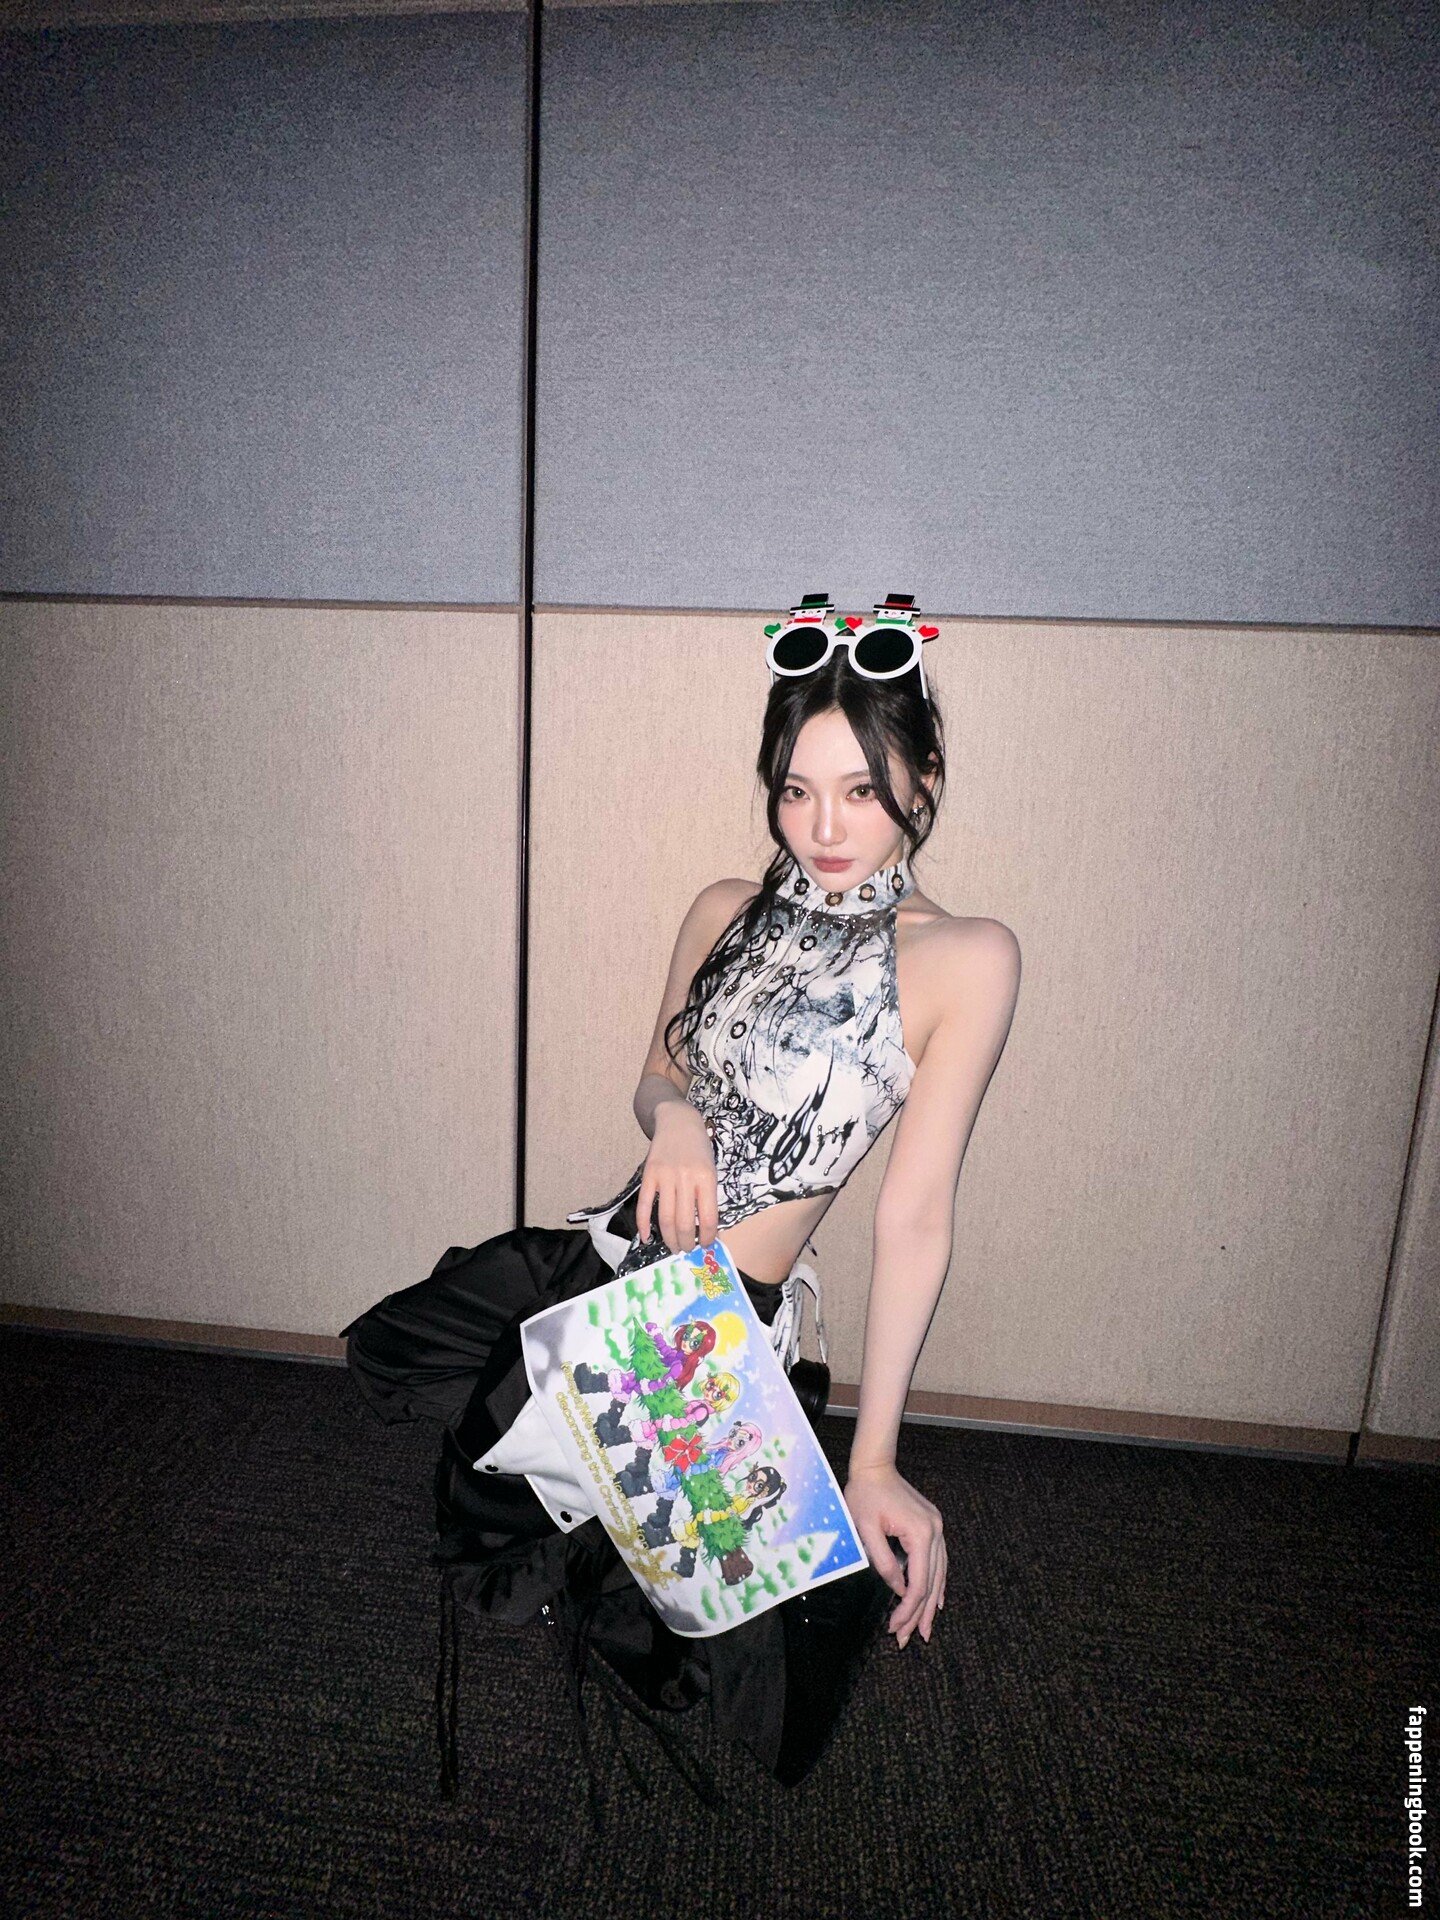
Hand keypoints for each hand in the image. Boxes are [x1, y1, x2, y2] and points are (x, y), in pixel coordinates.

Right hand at [635, 1104, 717, 1254]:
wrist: (678, 1121)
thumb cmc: (699, 1147)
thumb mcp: (711, 1168)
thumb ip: (707, 1194)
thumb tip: (705, 1227)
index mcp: (706, 1178)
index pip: (708, 1217)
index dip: (707, 1237)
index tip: (706, 1245)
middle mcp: (685, 1178)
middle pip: (684, 1222)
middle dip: (686, 1242)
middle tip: (687, 1250)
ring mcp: (665, 1177)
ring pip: (665, 1218)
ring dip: (669, 1238)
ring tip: (674, 1247)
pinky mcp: (648, 1175)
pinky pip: (644, 1205)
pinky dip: (643, 1224)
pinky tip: (646, 1237)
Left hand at [845, 1462, 945, 1649]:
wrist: (875, 1467)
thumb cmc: (865, 1495)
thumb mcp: (865, 1529)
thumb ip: (883, 1561)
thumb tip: (897, 1590)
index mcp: (921, 1533)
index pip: (919, 1582)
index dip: (908, 1609)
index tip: (895, 1627)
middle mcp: (935, 1532)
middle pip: (931, 1582)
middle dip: (919, 1613)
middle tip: (909, 1639)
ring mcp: (937, 1528)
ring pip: (939, 1575)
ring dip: (930, 1603)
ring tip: (924, 1629)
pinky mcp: (932, 1526)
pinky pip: (939, 1562)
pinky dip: (937, 1583)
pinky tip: (936, 1601)